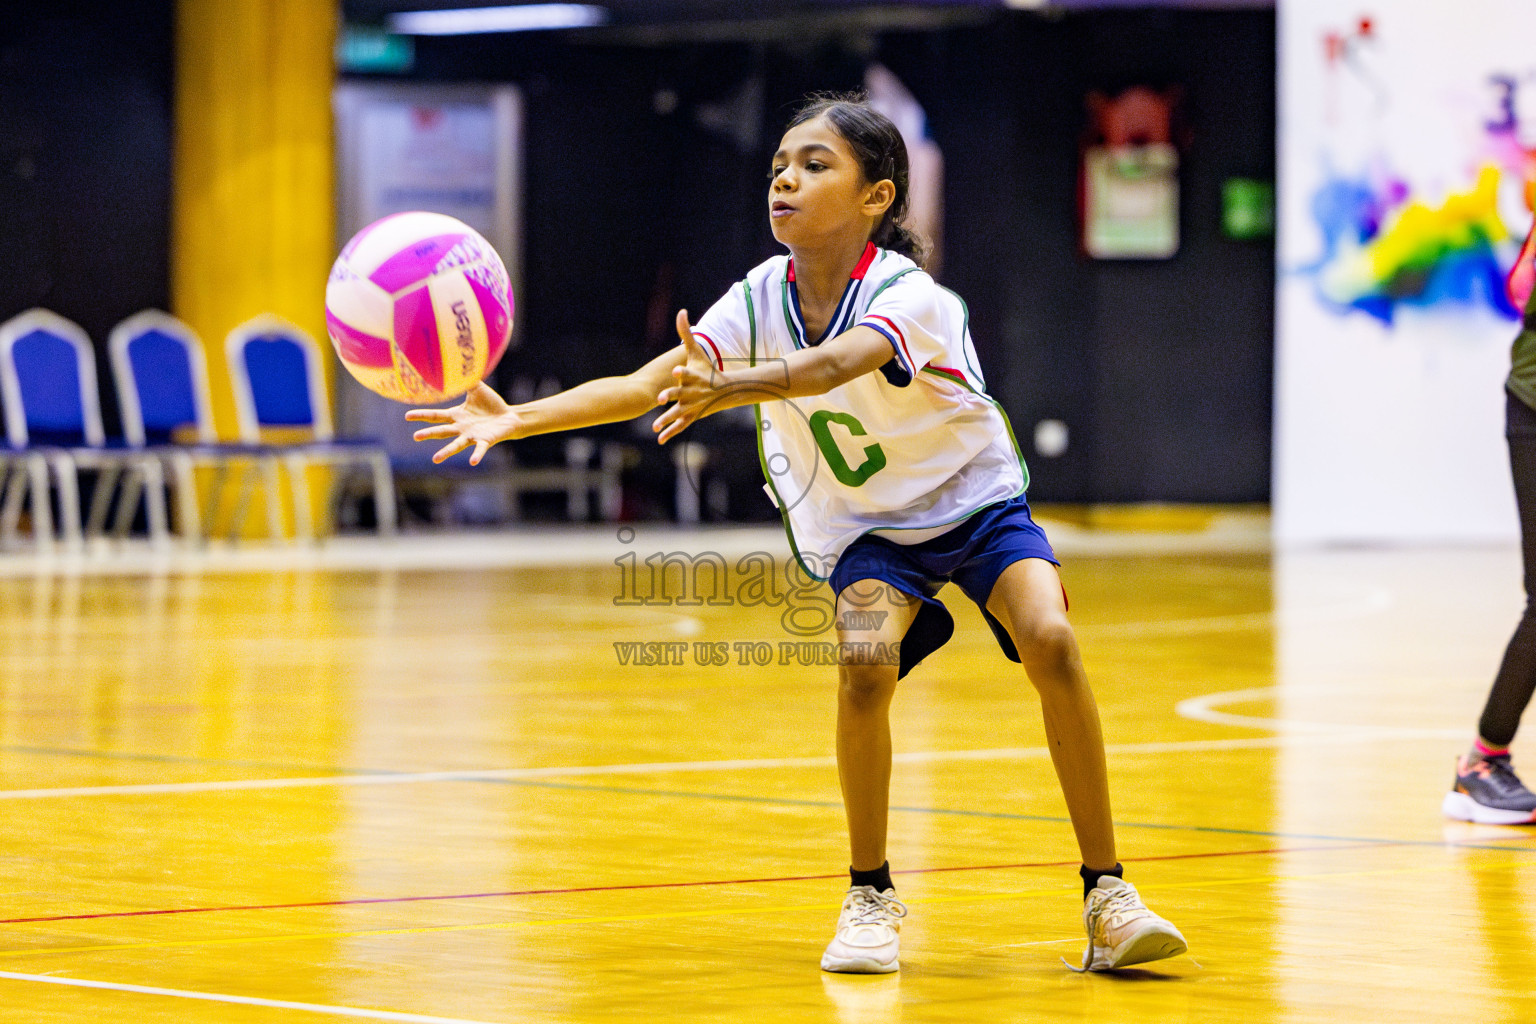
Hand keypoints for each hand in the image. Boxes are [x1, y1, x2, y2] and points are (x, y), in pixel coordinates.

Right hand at [405, 382, 521, 464]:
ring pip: (457, 444)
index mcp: (457, 416)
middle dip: (429, 433)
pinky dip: (476, 455)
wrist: (509, 417)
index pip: (436, 416)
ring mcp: (473, 436)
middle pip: (442, 431)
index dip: (422, 415)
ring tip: (436, 459)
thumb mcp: (477, 389)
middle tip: (416, 437)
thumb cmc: (492, 404)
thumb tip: (456, 364)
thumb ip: (467, 379)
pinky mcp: (485, 440)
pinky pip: (480, 449)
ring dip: (446, 451)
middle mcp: (462, 428)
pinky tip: (472, 462)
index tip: (407, 416)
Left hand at [653, 310, 720, 444]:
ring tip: (655, 425)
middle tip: (661, 398)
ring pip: (677, 413)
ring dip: (666, 419)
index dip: (682, 371)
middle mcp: (692, 391)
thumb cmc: (707, 370)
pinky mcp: (691, 416)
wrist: (724, 391)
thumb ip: (686, 333)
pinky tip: (660, 439)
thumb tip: (682, 311)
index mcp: (693, 376)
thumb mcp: (696, 352)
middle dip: (671, 395)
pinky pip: (679, 425)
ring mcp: (692, 405)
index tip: (676, 369)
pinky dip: (670, 432)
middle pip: (680, 393)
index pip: (688, 372)